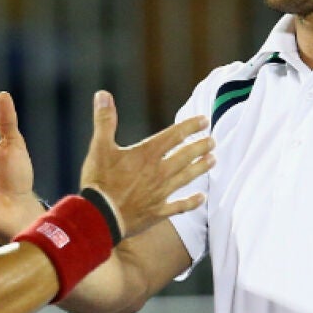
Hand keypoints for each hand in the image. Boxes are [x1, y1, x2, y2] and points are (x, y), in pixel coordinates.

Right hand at [77, 91, 211, 239]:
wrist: (100, 217)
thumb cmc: (99, 182)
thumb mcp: (99, 147)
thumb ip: (104, 120)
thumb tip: (102, 94)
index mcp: (146, 154)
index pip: (174, 136)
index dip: (190, 127)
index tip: (204, 120)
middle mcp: (158, 172)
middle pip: (185, 156)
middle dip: (200, 146)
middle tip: (213, 141)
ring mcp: (160, 193)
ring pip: (186, 177)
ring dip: (200, 167)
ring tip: (213, 160)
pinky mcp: (158, 211)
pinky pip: (180, 206)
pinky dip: (192, 202)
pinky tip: (202, 198)